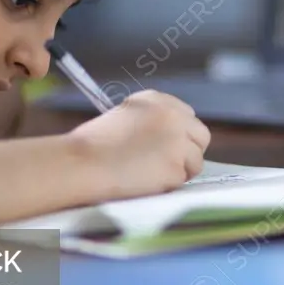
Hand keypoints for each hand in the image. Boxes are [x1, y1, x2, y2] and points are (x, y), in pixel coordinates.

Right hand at [67, 89, 210, 200]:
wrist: (82, 163)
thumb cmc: (93, 145)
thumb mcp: (126, 116)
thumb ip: (152, 122)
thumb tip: (171, 140)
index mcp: (157, 100)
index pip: (188, 116)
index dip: (181, 135)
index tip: (169, 146)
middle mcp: (173, 116)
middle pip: (201, 136)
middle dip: (189, 152)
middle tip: (168, 165)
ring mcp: (178, 141)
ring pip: (196, 161)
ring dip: (179, 171)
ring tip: (150, 175)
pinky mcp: (177, 166)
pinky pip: (182, 180)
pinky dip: (168, 185)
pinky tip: (145, 182)